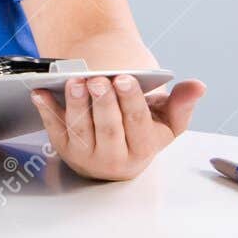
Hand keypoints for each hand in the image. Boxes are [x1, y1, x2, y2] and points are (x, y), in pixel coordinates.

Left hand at [30, 74, 205, 180]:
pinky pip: (53, 129)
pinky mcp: (64, 149)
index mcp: (143, 149)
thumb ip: (181, 104)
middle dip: (103, 103)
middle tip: (97, 80)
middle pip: (108, 129)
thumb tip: (198, 86)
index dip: (130, 101)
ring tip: (74, 82)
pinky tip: (39, 92)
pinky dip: (46, 110)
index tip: (125, 78)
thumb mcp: (165, 123)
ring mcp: (86, 156)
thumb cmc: (141, 132)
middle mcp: (114, 158)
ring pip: (80, 129)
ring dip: (75, 105)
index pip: (138, 124)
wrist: (115, 154)